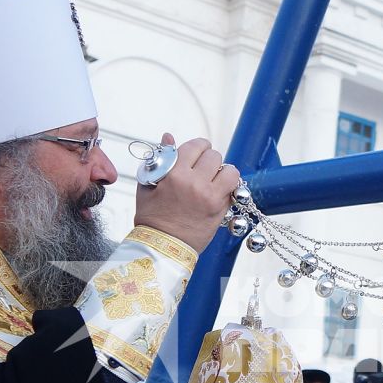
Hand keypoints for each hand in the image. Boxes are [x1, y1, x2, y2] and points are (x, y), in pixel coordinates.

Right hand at [131, 134, 242, 253]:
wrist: (162, 246)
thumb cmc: (152, 217)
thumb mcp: (148, 184)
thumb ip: (160, 158)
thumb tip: (168, 136)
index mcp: (174, 174)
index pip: (195, 146)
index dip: (199, 146)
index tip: (198, 152)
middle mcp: (194, 183)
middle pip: (214, 156)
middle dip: (210, 159)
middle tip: (204, 168)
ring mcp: (210, 196)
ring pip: (230, 170)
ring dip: (224, 171)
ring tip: (214, 179)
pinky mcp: (220, 208)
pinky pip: (233, 188)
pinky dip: (229, 186)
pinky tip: (219, 191)